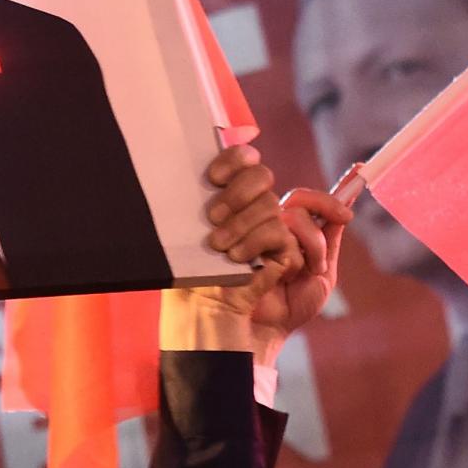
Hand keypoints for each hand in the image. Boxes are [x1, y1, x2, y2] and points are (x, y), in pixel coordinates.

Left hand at [165, 145, 298, 350]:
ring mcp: (269, 226)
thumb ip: (192, 195)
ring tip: (218, 246)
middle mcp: (251, 206)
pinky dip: (255, 241)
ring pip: (268, 204)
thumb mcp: (183, 230)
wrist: (199, 309)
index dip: (235, 158)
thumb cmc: (186, 270)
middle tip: (213, 217)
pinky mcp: (284, 250)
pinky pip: (278, 230)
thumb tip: (199, 160)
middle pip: (262, 174)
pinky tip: (235, 257)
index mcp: (227, 193)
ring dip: (241, 223)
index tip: (213, 177)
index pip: (244, 158)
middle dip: (238, 192)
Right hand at [247, 176, 355, 357]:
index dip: (332, 189)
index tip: (361, 170)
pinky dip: (287, 258)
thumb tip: (344, 210)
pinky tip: (275, 276)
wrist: (263, 332)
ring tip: (294, 277)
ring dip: (306, 249)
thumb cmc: (288, 308)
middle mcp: (269, 223)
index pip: (307, 199)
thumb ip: (329, 241)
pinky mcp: (240, 237)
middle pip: (300, 199)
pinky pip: (278, 230)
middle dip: (318, 232)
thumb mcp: (321, 274)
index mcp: (287, 229)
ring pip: (292, 214)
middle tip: (317, 264)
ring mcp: (253, 228)